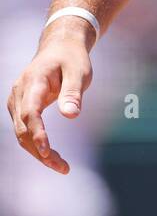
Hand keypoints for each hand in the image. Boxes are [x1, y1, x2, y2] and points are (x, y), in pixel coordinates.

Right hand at [6, 22, 94, 173]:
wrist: (59, 48)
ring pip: (21, 133)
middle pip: (23, 128)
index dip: (37, 132)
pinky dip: (36, 145)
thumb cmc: (71, 59)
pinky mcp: (20, 108)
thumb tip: (71, 115)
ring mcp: (17, 101)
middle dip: (40, 151)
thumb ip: (73, 93)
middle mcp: (19, 93)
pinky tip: (51, 155)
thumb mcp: (79, 72)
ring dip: (38, 152)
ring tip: (62, 166)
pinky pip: (24, 130)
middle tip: (63, 167)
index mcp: (34, 81)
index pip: (30, 112)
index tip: (47, 151)